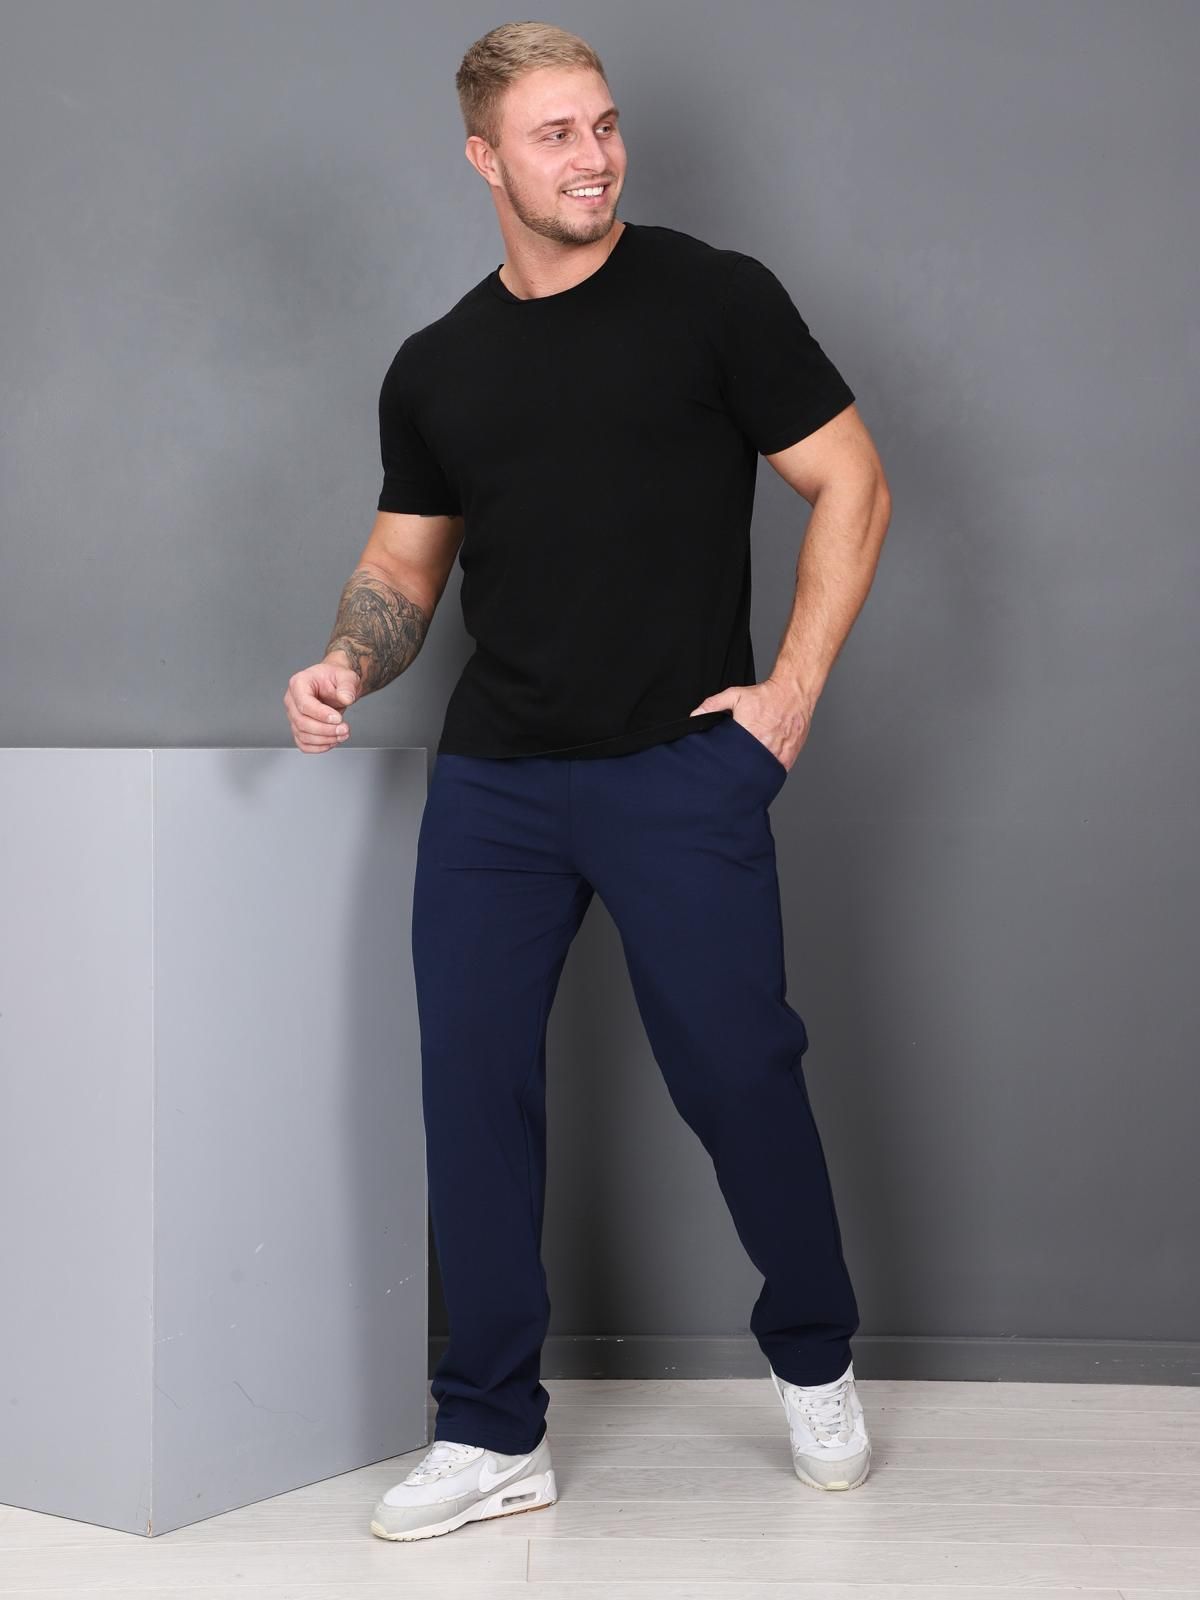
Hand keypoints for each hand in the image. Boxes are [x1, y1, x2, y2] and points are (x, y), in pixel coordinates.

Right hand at [284, 657, 360, 753]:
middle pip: (301, 722)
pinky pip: (303, 744)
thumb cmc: (337, 679)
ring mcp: (294, 715)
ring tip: (343, 734)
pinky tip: (332, 741)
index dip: (321, 714)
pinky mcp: (299, 728)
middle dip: (325, 730)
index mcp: (299, 683)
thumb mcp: (346, 677)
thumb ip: (347, 686)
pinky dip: (318, 747)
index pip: (304, 704)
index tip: (338, 718)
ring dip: (325, 740)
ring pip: (303, 735)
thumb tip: (346, 698)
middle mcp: (292, 700)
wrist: (337, 686)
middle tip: (344, 729)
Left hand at [688, 681, 812, 770]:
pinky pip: (776, 771)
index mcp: (748, 733)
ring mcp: (778, 752)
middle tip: (733, 770)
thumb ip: (712, 705)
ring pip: (762, 772)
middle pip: (746, 767)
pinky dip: (769, 772)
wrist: (792, 693)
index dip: (725, 763)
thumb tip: (695, 715)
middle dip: (738, 770)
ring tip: (747, 773)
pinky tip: (762, 771)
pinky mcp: (789, 756)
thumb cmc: (765, 695)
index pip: (731, 757)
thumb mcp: (734, 695)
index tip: (721, 765)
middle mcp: (764, 745)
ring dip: (754, 773)